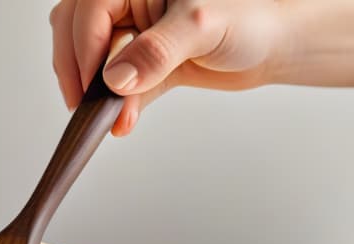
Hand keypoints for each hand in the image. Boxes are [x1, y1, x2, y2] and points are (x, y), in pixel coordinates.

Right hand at [50, 0, 284, 135]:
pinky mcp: (143, 64)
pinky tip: (122, 123)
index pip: (91, 10)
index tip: (90, 86)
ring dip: (96, 93)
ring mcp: (134, 34)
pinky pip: (117, 86)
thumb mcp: (202, 25)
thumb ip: (156, 51)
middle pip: (76, 32)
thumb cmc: (251, 16)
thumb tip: (115, 80)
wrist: (277, 44)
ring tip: (112, 120)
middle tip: (86, 105)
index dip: (84, 48)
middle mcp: (131, 2)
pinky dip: (117, 106)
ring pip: (92, 61)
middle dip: (79, 71)